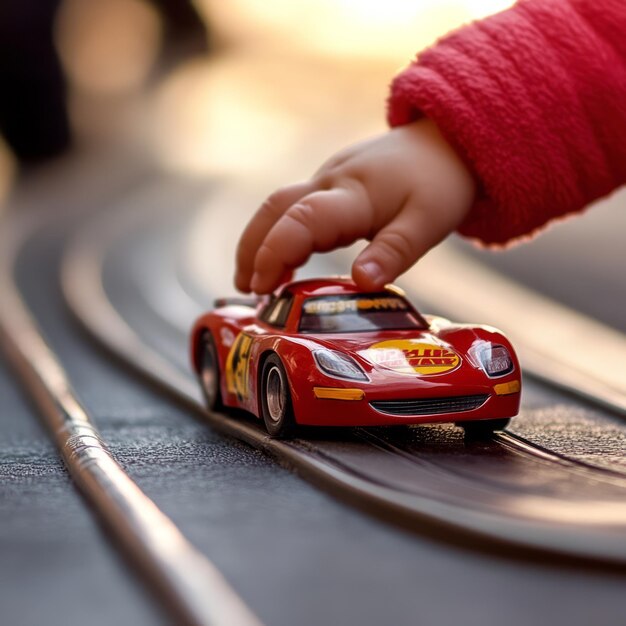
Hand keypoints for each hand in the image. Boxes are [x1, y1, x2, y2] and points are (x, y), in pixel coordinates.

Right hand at [235, 118, 475, 293]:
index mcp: (354, 194)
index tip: (262, 287)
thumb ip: (394, 252)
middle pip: (275, 208)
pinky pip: (294, 207)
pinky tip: (284, 263)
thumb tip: (362, 283)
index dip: (275, 252)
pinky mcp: (330, 184)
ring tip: (252, 283)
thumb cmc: (438, 183)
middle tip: (246, 290)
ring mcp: (328, 180)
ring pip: (279, 206)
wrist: (445, 140)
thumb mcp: (427, 223)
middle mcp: (331, 182)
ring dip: (259, 241)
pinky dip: (278, 234)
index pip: (301, 220)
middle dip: (253, 249)